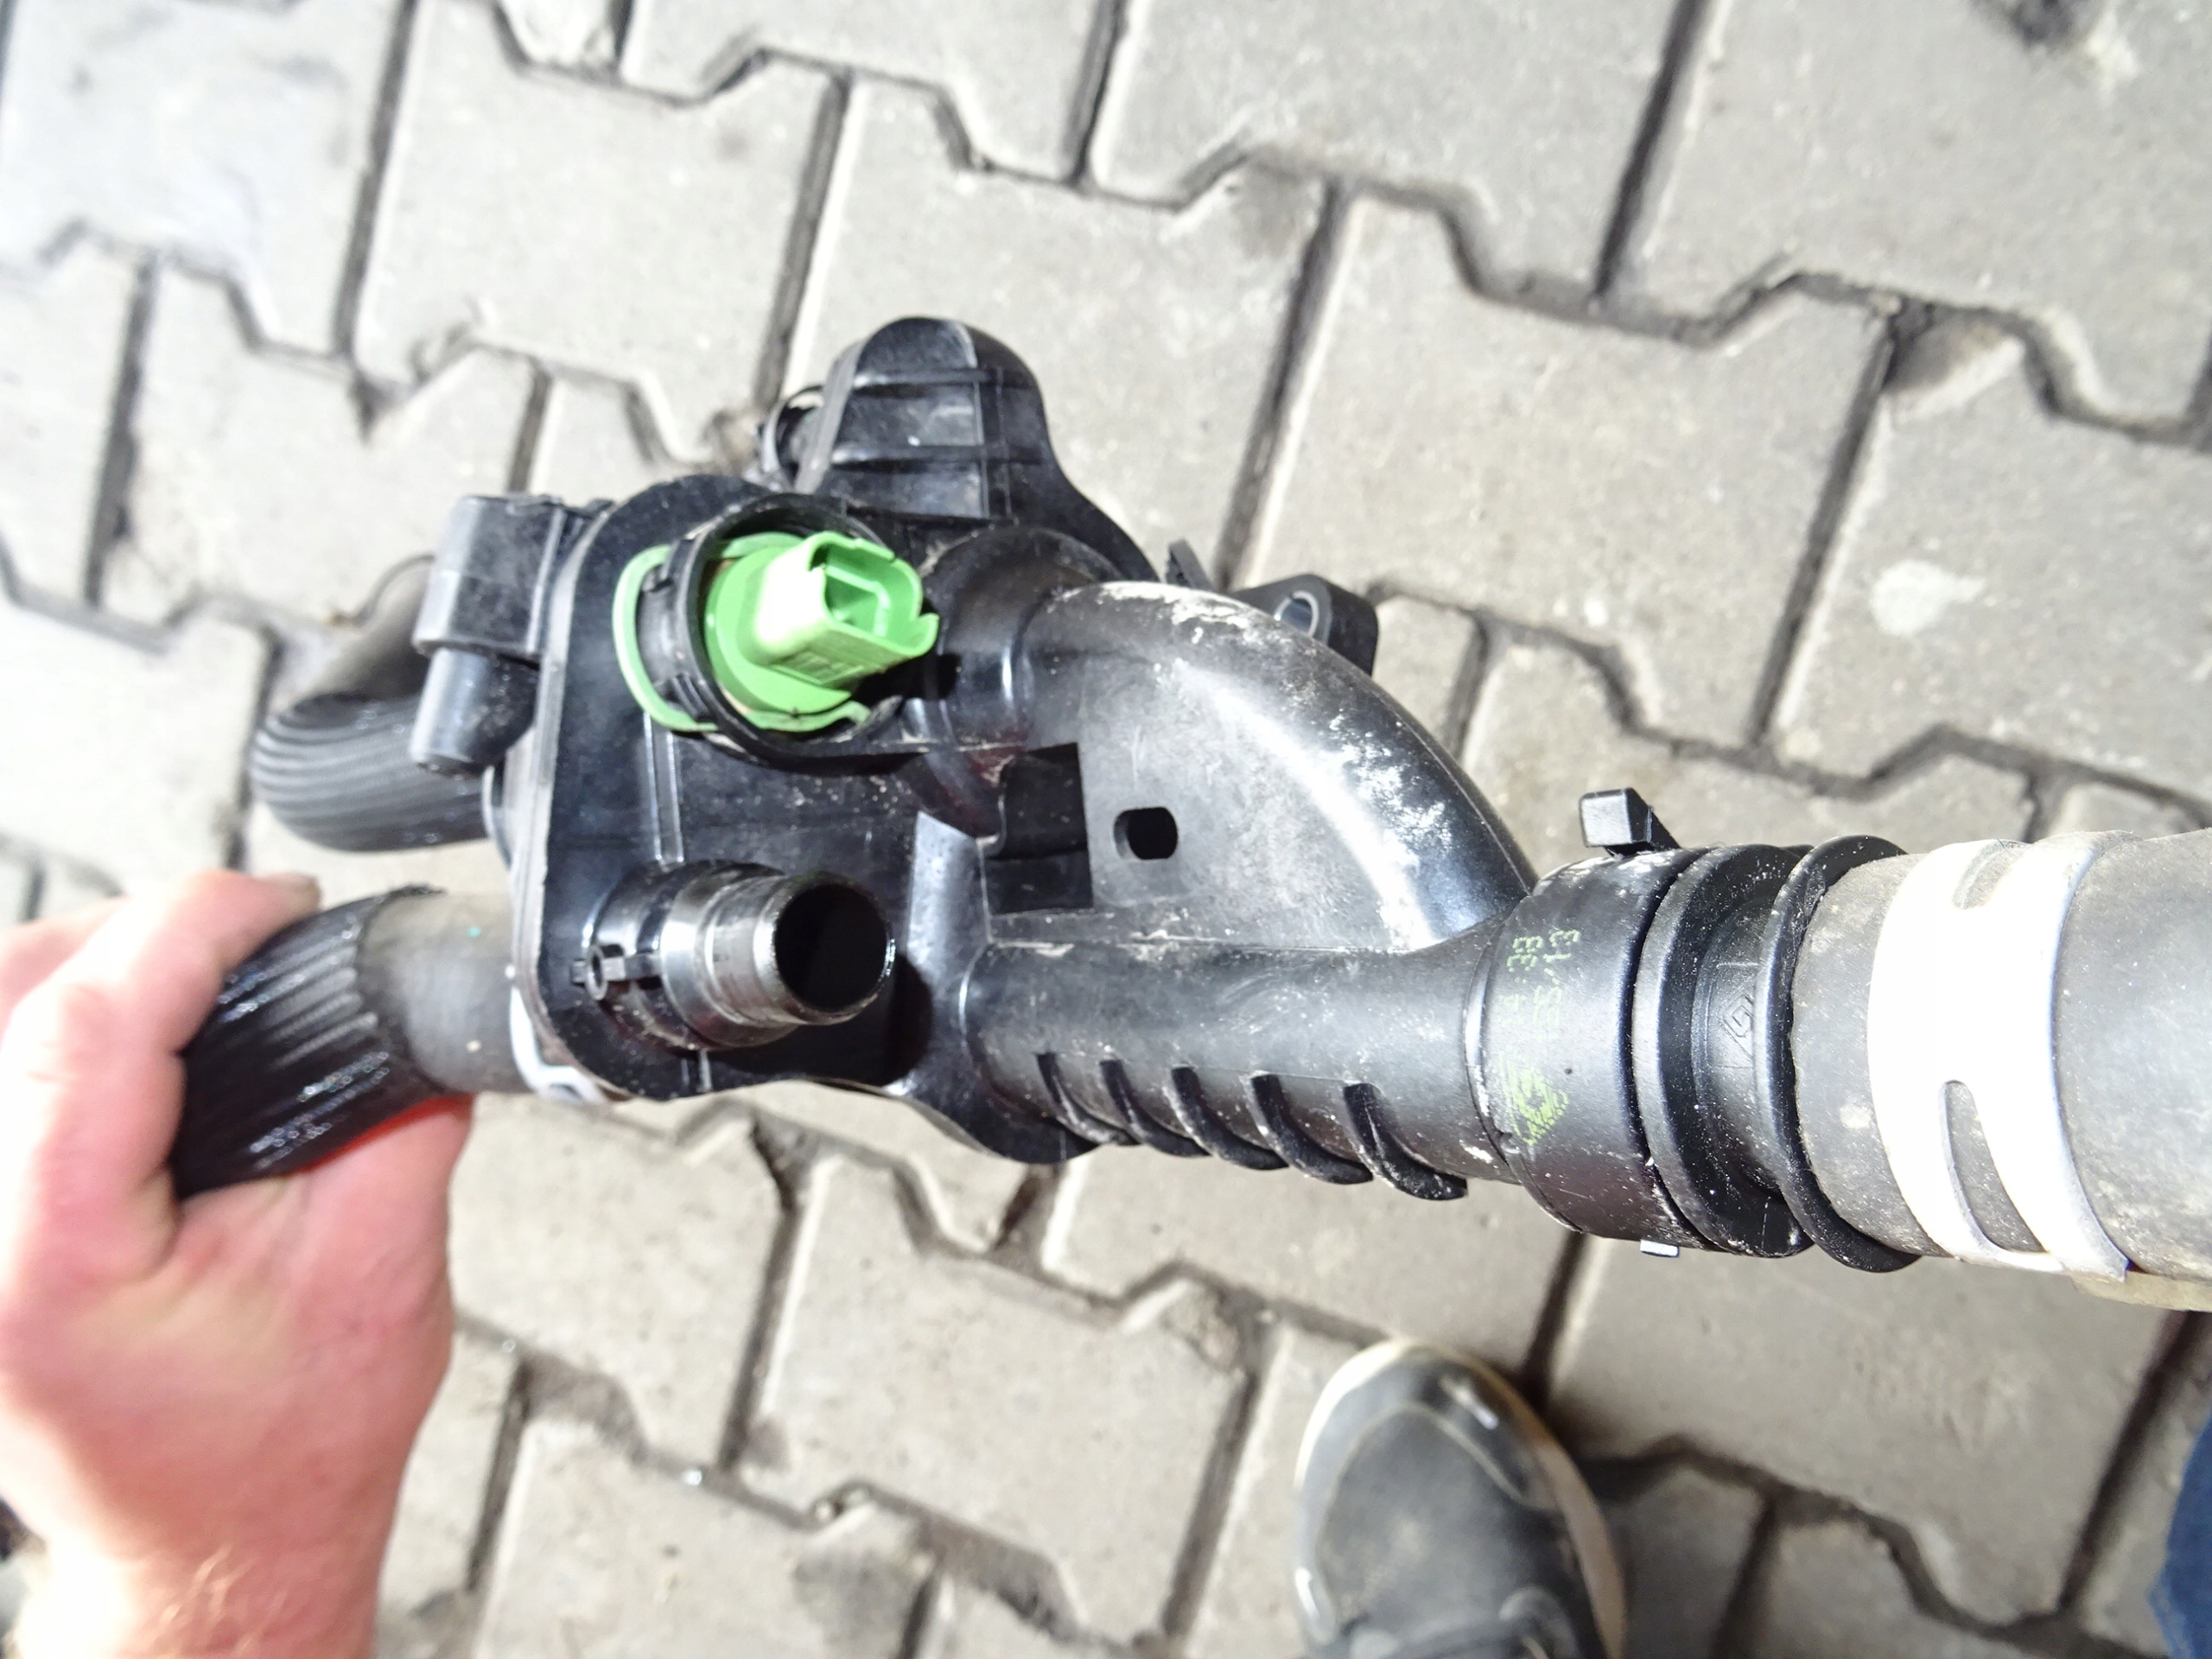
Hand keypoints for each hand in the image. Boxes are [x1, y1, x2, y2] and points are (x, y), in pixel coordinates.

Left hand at [0, 873, 471, 1658]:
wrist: (223, 1549)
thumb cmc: (282, 1458)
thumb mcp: (381, 1272)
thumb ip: (397, 1114)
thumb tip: (405, 1002)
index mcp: (49, 1259)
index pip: (91, 1022)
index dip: (195, 926)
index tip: (273, 904)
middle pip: (10, 998)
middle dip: (135, 938)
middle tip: (242, 941)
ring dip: (80, 976)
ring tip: (186, 978)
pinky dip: (45, 1028)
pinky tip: (117, 1035)